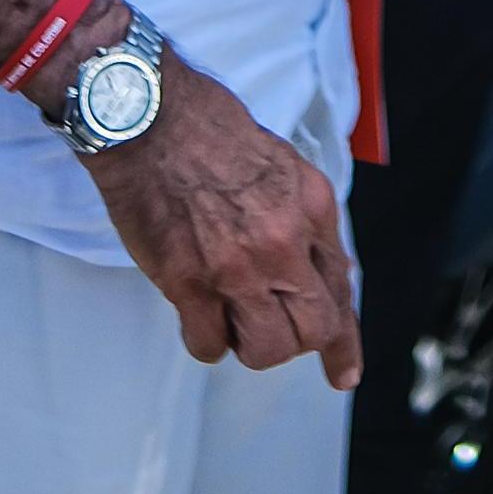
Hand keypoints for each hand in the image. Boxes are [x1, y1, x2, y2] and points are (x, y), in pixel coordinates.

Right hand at [77, 24, 361, 387]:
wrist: (149, 119)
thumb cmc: (210, 131)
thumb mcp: (285, 166)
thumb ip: (305, 221)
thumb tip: (316, 270)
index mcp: (312, 209)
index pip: (340, 290)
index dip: (343, 342)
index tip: (343, 374)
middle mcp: (284, 244)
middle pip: (312, 331)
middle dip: (294, 340)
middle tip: (267, 326)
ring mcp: (236, 268)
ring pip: (266, 349)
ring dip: (250, 345)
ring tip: (230, 318)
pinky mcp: (188, 282)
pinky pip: (209, 345)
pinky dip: (207, 341)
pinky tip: (199, 318)